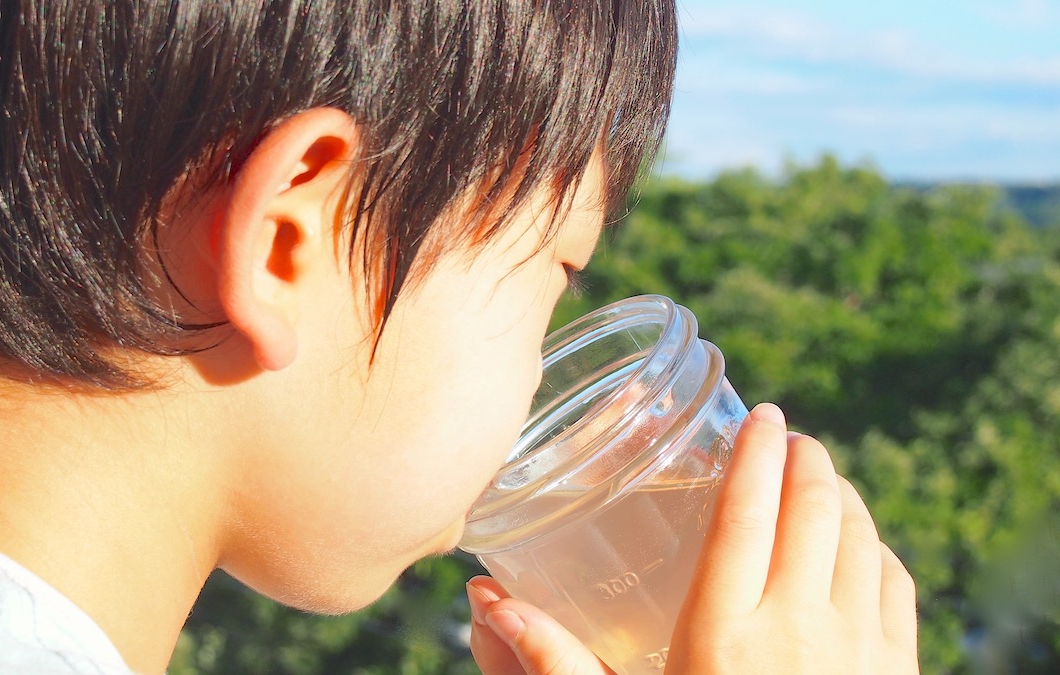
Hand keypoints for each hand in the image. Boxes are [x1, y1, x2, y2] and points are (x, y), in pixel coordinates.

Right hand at [466, 403, 918, 673]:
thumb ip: (552, 661)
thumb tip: (487, 601)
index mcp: (723, 633)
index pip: (747, 512)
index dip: (757, 452)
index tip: (762, 415)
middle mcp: (798, 629)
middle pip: (814, 509)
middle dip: (807, 458)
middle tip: (790, 436)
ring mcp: (858, 651)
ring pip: (862, 537)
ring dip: (844, 495)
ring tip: (821, 478)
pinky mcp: (897, 671)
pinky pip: (897, 584)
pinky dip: (878, 546)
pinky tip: (859, 543)